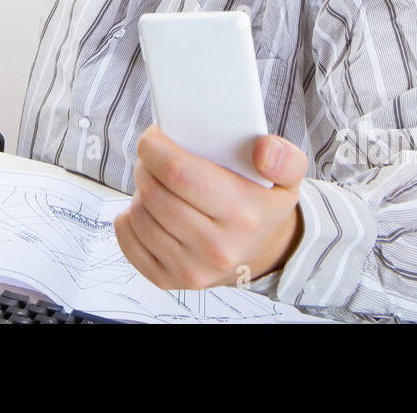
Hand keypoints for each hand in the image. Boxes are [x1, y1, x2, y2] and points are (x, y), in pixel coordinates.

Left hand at [114, 124, 307, 289]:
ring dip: (139, 191)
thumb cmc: (263, 206)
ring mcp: (191, 269)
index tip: (155, 136)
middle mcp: (217, 248)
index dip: (156, 148)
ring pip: (139, 216)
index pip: (179, 173)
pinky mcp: (167, 280)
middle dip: (145, 166)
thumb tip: (263, 150)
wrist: (261, 254)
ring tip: (156, 182)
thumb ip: (285, 158)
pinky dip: (129, 218)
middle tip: (153, 156)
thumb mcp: (287, 179)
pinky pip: (128, 240)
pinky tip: (149, 208)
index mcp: (244, 214)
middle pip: (155, 194)